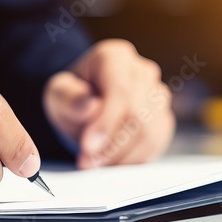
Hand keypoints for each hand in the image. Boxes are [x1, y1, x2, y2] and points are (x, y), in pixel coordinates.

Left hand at [43, 39, 173, 168]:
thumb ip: (69, 98)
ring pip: (150, 132)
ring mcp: (157, 95)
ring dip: (121, 156)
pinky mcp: (163, 119)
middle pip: (139, 113)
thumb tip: (90, 107)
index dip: (106, 122)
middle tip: (88, 162)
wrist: (84, 104)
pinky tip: (112, 163)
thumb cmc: (71, 95)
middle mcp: (142, 72)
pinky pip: (156, 145)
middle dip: (112, 145)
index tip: (88, 146)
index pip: (121, 89)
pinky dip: (133, 160)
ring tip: (96, 164)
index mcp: (115, 57)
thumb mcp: (58, 93)